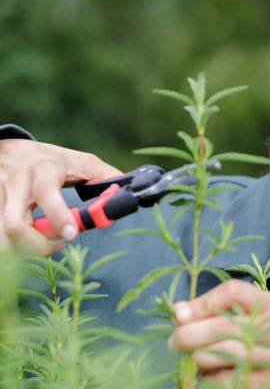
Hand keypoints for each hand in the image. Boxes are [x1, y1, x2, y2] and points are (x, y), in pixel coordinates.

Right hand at [0, 139, 121, 255]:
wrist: (6, 148)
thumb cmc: (47, 158)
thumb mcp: (77, 160)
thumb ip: (104, 174)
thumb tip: (127, 188)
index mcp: (43, 172)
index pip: (47, 194)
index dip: (59, 217)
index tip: (72, 235)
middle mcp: (17, 186)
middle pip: (16, 226)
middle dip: (38, 246)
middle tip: (58, 244)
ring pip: (2, 238)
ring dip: (24, 250)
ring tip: (42, 245)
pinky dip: (13, 247)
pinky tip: (27, 242)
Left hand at [168, 280, 269, 388]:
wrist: (266, 380)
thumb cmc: (244, 345)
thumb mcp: (229, 324)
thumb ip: (205, 314)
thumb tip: (179, 312)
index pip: (233, 292)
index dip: (201, 303)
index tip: (180, 316)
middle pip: (227, 323)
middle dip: (191, 334)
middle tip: (174, 343)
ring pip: (228, 351)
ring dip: (200, 358)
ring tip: (192, 360)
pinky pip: (232, 378)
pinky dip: (214, 379)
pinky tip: (211, 376)